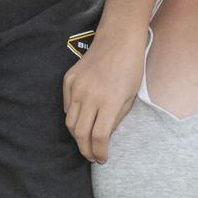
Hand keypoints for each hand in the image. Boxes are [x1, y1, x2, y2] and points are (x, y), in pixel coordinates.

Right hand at [62, 33, 143, 162]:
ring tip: (87, 140)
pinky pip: (66, 106)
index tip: (102, 158)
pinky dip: (73, 117)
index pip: (99, 138)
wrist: (118, 38)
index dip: (99, 153)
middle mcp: (90, 96)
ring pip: (70, 122)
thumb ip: (117, 118)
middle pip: (80, 134)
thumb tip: (104, 136)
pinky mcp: (68, 80)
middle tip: (92, 156)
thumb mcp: (130, 96)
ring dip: (77, 135)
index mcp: (110, 101)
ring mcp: (76, 87)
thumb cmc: (130, 67)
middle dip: (86, 150)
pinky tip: (83, 119)